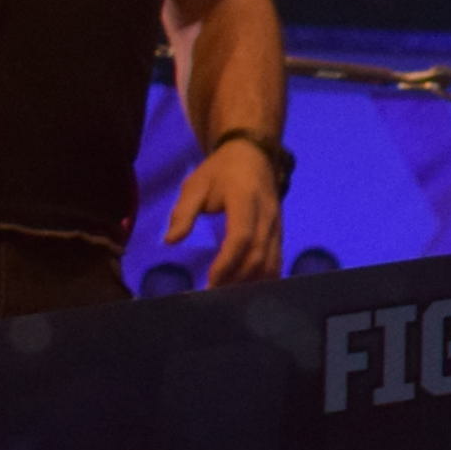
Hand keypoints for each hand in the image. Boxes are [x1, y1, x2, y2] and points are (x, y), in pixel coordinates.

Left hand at [166, 134, 283, 286]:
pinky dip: (263, 277)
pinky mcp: (279, 231)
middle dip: (237, 278)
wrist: (252, 154)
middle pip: (258, 254)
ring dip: (251, 281)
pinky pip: (276, 259)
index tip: (209, 280)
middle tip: (214, 296)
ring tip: (229, 295)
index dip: (227, 262)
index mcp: (245, 199)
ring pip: (270, 261)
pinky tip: (247, 289)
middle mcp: (267, 214)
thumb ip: (183, 212)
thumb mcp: (195, 185)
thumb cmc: (219, 171)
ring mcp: (277, 224)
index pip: (241, 237)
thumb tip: (171, 241)